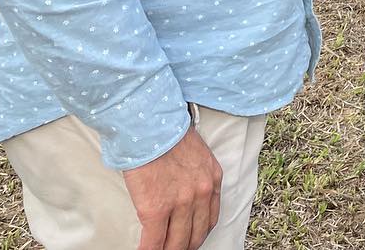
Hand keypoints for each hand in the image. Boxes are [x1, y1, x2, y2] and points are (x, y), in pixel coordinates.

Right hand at [122, 127, 221, 249]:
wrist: (151, 127)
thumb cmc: (168, 134)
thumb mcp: (198, 153)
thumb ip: (197, 175)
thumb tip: (185, 192)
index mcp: (212, 179)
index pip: (210, 218)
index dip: (199, 233)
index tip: (192, 239)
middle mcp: (201, 193)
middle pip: (196, 234)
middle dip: (186, 246)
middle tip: (177, 249)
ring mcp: (180, 203)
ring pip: (177, 242)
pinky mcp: (156, 210)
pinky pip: (154, 242)